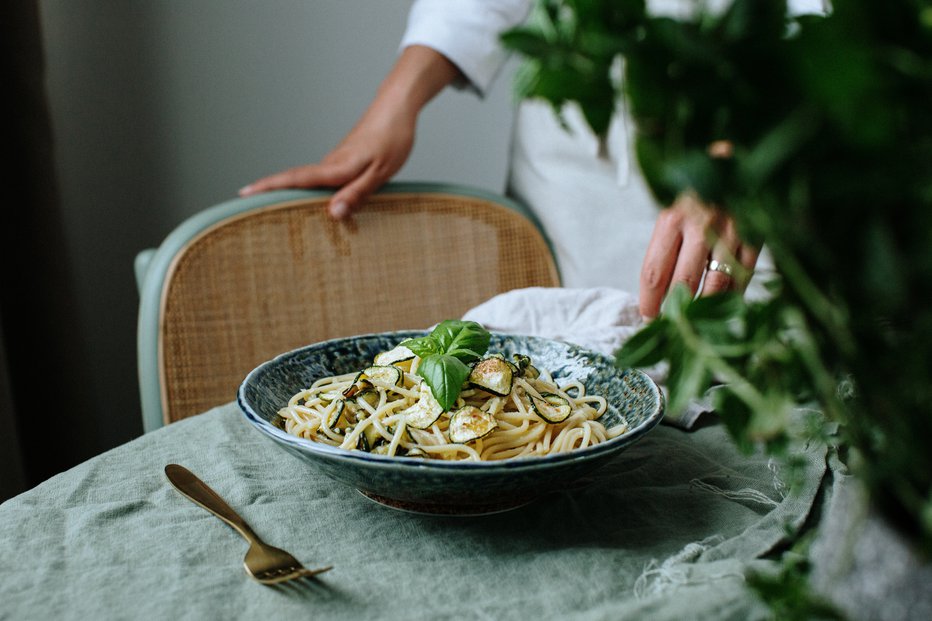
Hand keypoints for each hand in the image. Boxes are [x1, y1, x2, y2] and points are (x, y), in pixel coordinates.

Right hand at [239, 104, 415, 218]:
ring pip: (310, 183)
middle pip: (296, 182)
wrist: (396, 109)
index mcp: (337, 167)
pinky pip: (323, 180)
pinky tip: (316, 204)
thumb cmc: (393, 140)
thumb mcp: (380, 173)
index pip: (296, 179)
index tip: (244, 193)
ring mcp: (335, 161)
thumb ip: (356, 194)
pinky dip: (313, 191)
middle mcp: (330, 164)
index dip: (270, 187)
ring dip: (291, 194)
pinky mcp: (342, 161)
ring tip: (273, 212)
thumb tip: (332, 214)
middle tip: (246, 208)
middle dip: (272, 194)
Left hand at [639, 193, 757, 318]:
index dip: (650, 301)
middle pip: (684, 282)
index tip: (649, 317)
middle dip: (676, 311)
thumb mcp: (675, 214)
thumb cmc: (701, 196)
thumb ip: (666, 248)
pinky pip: (743, 277)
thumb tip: (657, 292)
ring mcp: (730, 232)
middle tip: (673, 327)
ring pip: (716, 284)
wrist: (739, 163)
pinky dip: (734, 296)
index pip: (654, 271)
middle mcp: (699, 225)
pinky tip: (727, 307)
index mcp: (672, 220)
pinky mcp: (755, 237)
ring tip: (699, 324)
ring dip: (706, 309)